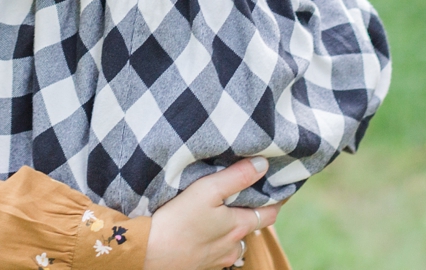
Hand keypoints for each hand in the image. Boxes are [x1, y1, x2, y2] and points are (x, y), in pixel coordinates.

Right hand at [144, 159, 283, 269]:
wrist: (147, 253)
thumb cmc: (177, 220)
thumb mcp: (207, 190)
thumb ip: (236, 177)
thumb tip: (263, 165)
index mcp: (238, 227)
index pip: (270, 213)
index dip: (276, 199)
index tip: (277, 185)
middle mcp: (233, 247)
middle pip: (251, 227)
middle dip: (252, 211)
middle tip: (247, 193)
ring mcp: (216, 259)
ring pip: (233, 241)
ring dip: (231, 228)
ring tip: (220, 211)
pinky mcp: (200, 265)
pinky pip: (215, 251)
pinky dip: (214, 239)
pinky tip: (201, 230)